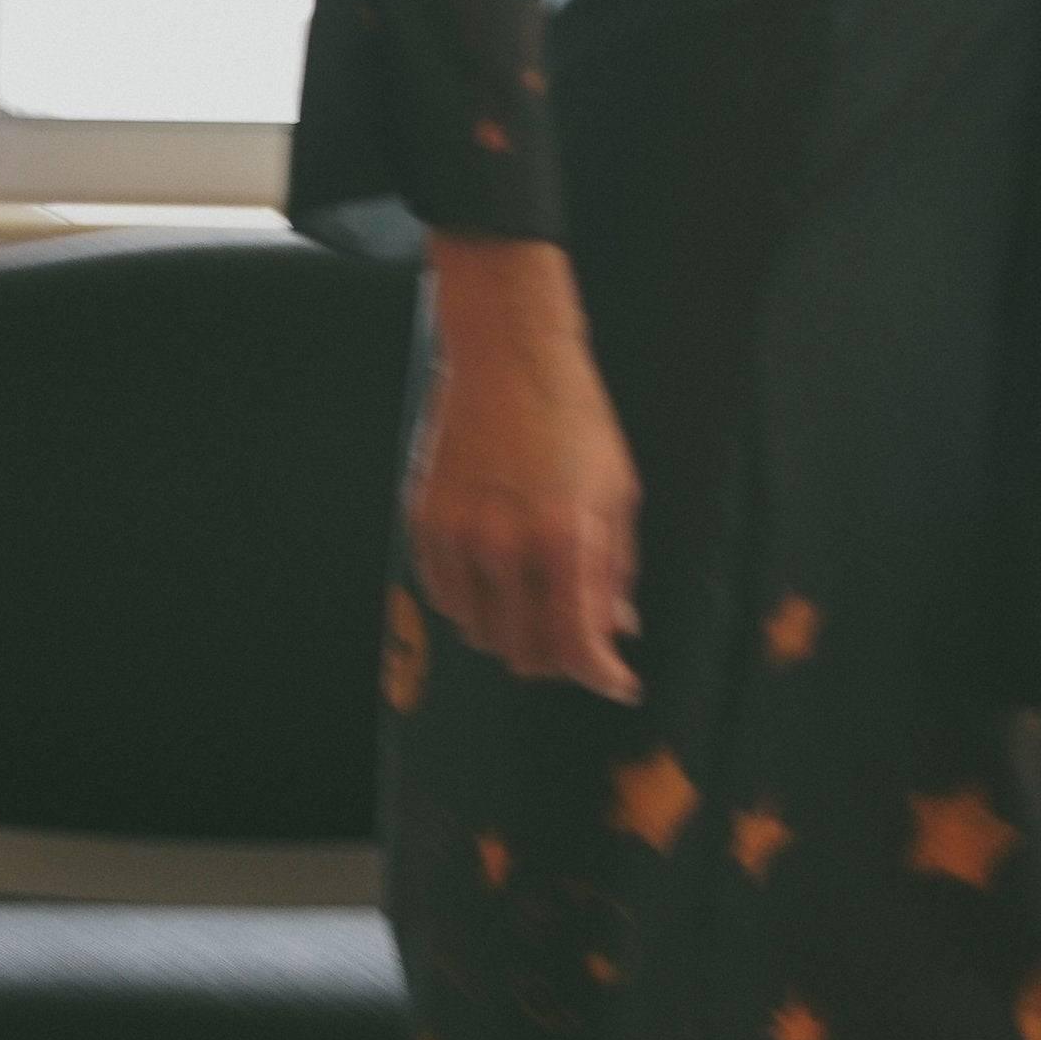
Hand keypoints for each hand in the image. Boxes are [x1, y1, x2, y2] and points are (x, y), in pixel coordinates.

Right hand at [407, 238, 642, 699]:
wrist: (507, 356)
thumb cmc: (575, 419)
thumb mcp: (616, 493)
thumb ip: (614, 569)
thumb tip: (616, 629)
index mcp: (564, 538)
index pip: (577, 645)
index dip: (602, 676)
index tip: (618, 683)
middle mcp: (504, 546)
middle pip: (525, 650)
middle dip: (559, 655)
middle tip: (578, 637)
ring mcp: (456, 536)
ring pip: (479, 631)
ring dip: (513, 629)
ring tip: (536, 597)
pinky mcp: (422, 523)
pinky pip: (444, 596)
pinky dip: (474, 601)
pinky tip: (497, 574)